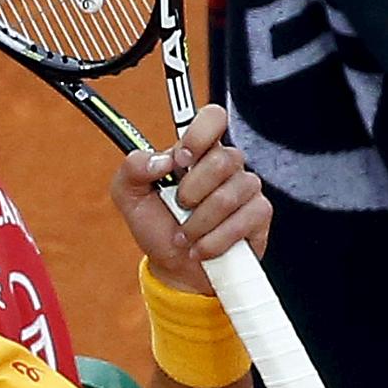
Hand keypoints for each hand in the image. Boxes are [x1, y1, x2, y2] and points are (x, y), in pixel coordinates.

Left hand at [110, 105, 271, 294]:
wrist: (175, 268)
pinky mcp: (259, 214)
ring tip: (186, 234)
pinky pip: (242, 220)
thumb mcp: (128, 196)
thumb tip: (160, 159)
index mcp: (194, 153)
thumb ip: (132, 169)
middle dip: (191, 192)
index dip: (199, 134)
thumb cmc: (157, 227)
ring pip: (229, 195)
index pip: (212, 118)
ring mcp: (246, 188)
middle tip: (179, 207)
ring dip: (198, 223)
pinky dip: (214, 240)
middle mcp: (224, 165)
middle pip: (221, 160)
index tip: (180, 159)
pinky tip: (202, 247)